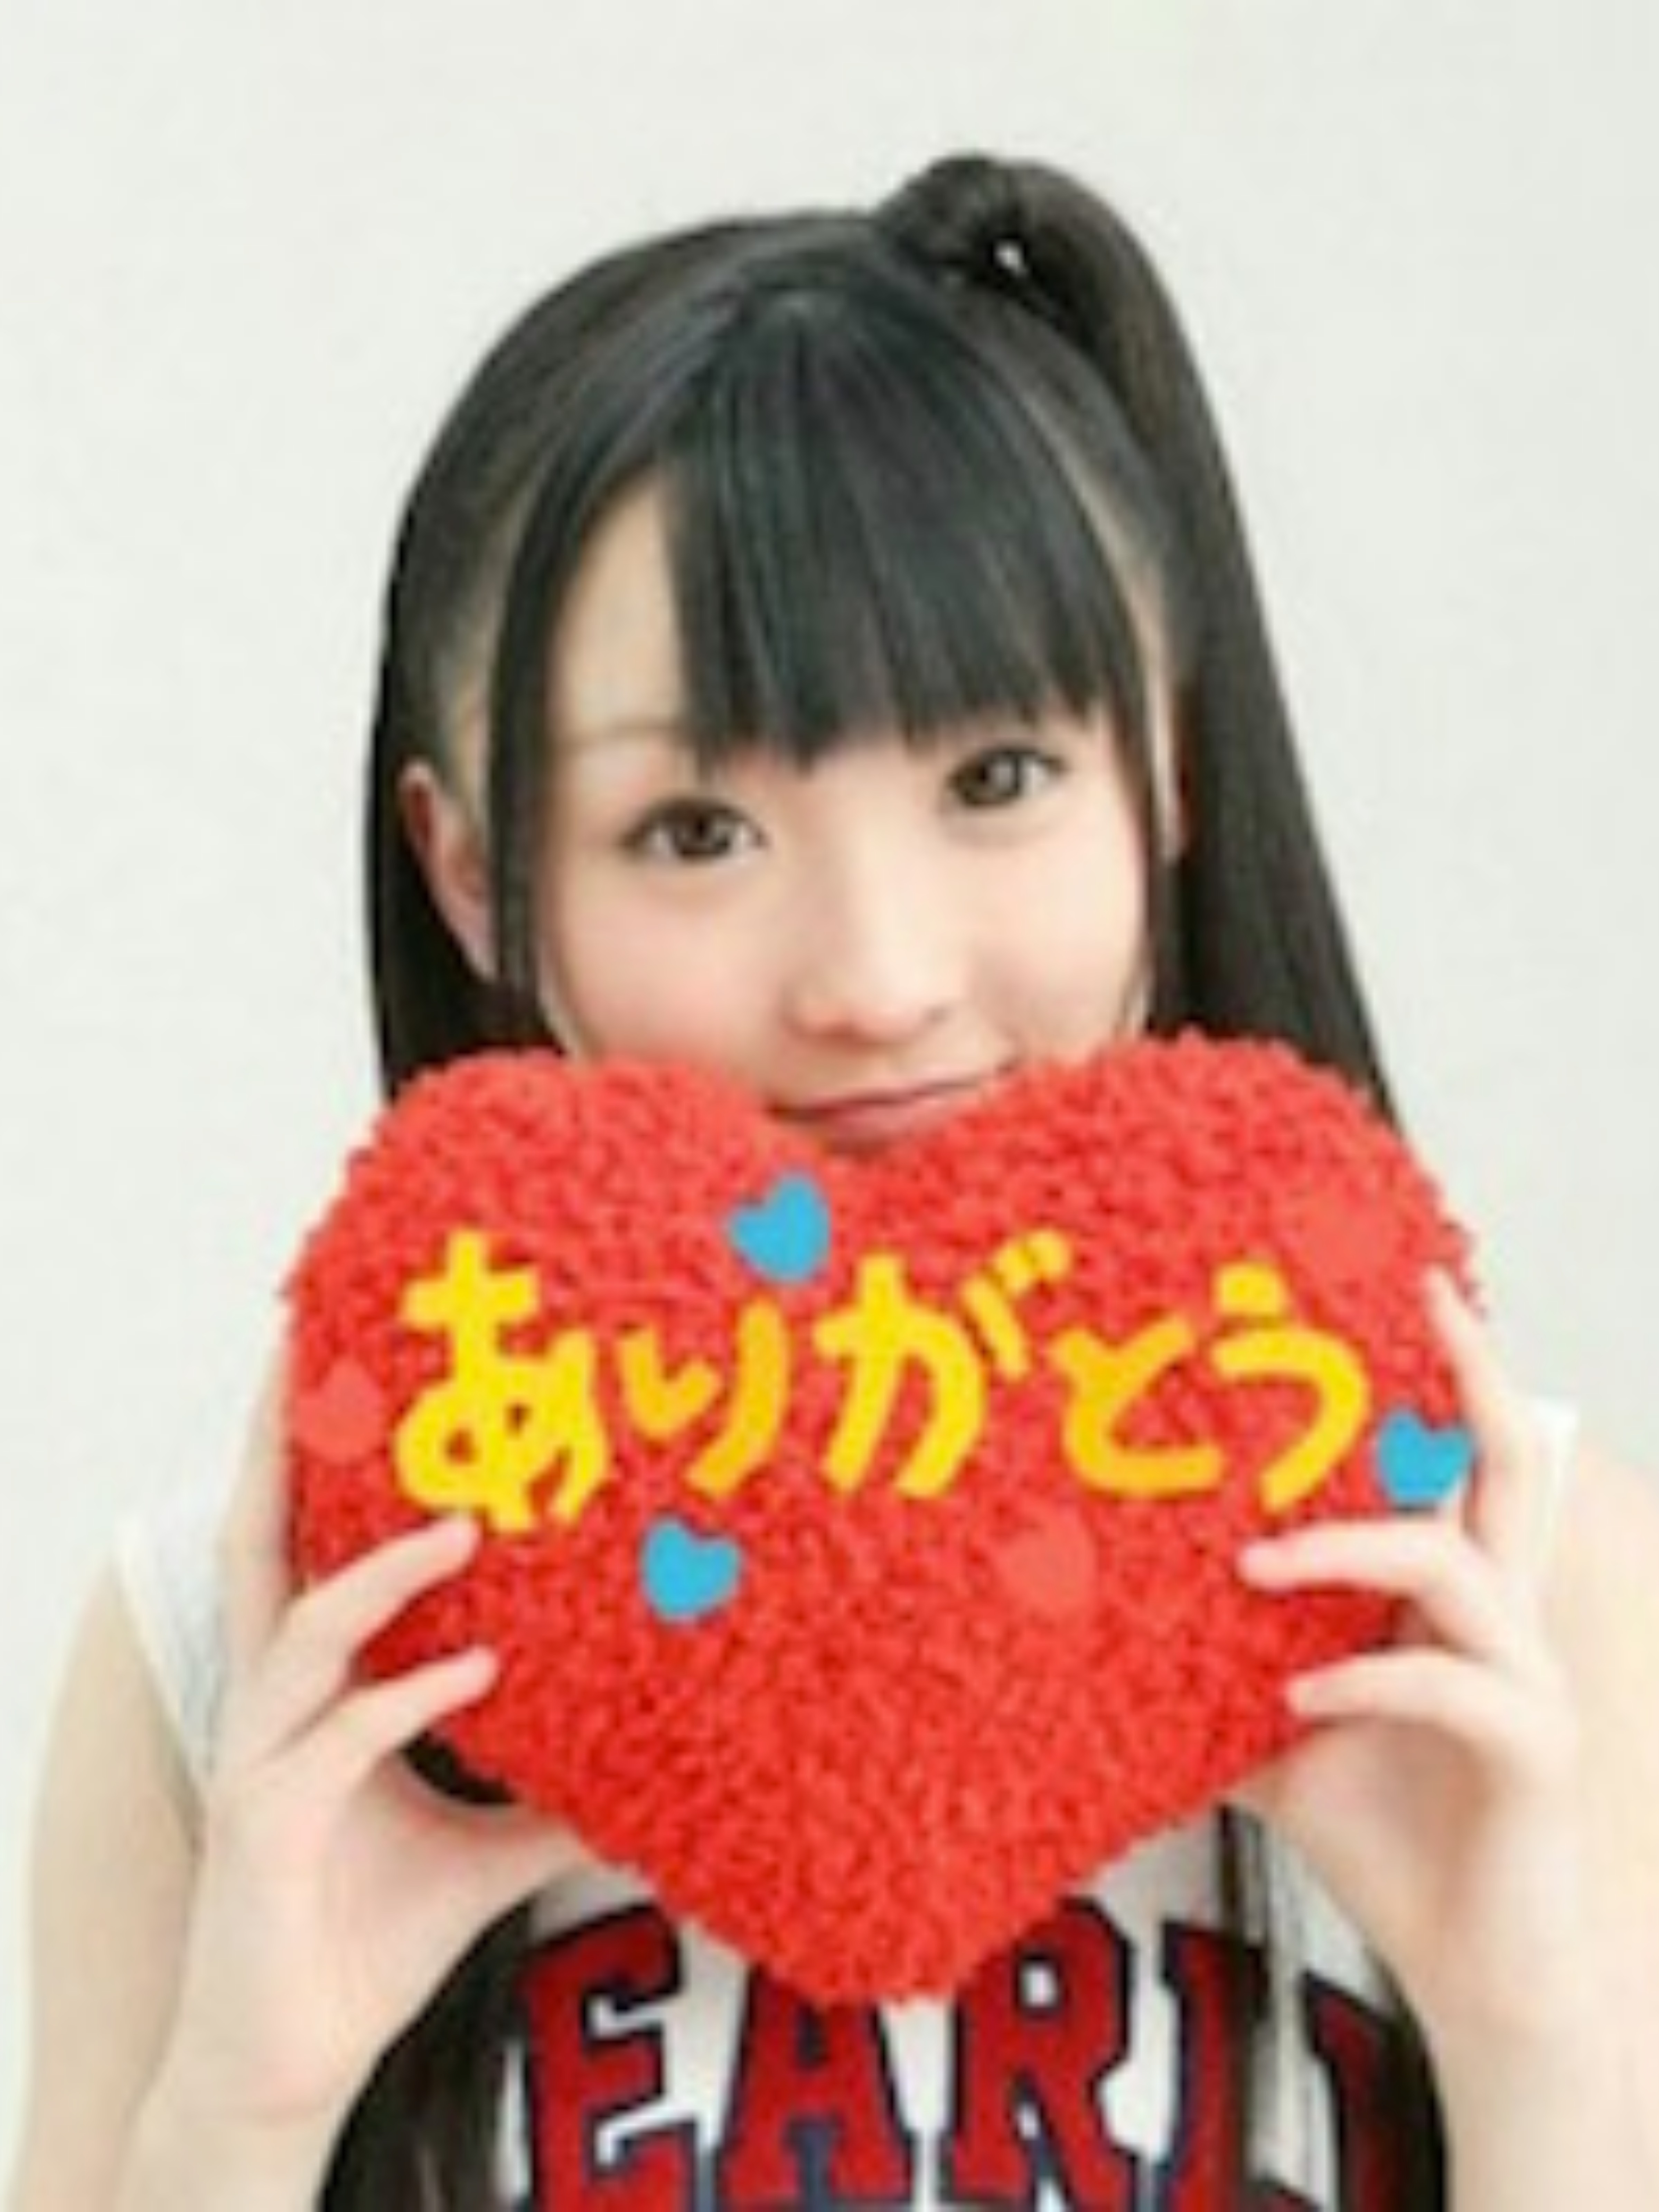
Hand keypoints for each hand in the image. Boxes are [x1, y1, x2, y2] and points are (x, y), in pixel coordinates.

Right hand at [155, 1354, 580, 2140]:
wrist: (299, 2057)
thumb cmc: (372, 1936)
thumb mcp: (487, 1846)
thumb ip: (557, 1794)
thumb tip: (664, 1763)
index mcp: (309, 1690)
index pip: (302, 1549)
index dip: (318, 1466)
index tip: (364, 1378)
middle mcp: (272, 1703)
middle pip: (259, 1548)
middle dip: (276, 1453)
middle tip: (315, 1357)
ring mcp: (259, 1757)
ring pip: (302, 1627)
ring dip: (381, 1575)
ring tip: (463, 1530)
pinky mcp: (263, 1821)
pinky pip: (338, 1739)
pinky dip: (406, 1698)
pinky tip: (479, 1677)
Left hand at [1232, 1274, 1599, 2060]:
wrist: (1471, 1972)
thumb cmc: (1381, 1836)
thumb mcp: (1275, 1734)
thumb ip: (1217, 1667)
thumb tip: (1097, 1620)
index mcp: (1454, 1597)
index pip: (1463, 1461)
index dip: (1444, 1374)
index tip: (1396, 1288)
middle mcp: (1504, 1616)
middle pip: (1514, 1464)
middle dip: (1475, 1374)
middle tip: (1420, 1295)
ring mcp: (1530, 1679)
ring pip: (1461, 1564)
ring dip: (1351, 1547)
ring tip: (1253, 1563)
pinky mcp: (1535, 1750)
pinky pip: (1453, 1685)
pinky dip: (1367, 1679)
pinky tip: (1298, 1698)